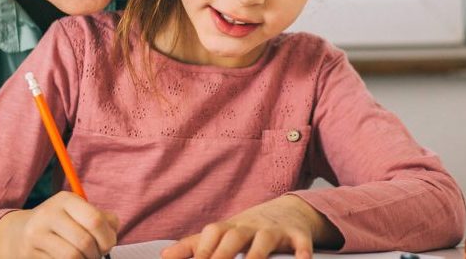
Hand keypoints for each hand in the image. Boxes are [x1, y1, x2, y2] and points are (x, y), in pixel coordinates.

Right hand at [0, 191, 118, 258]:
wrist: (18, 234)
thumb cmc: (60, 223)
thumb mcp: (79, 213)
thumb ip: (102, 219)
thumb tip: (113, 231)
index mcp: (65, 199)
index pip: (95, 220)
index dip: (108, 237)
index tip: (108, 245)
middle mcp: (48, 214)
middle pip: (85, 242)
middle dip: (97, 253)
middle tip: (97, 255)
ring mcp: (36, 235)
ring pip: (72, 256)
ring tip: (85, 258)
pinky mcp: (29, 253)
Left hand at [161, 195, 342, 258]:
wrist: (290, 210)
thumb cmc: (249, 227)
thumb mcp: (223, 233)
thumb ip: (193, 246)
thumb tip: (163, 256)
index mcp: (230, 228)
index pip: (212, 234)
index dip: (201, 250)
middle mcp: (251, 227)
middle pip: (234, 236)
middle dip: (223, 254)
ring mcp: (274, 230)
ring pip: (265, 240)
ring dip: (257, 254)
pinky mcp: (297, 235)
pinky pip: (301, 243)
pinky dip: (302, 252)